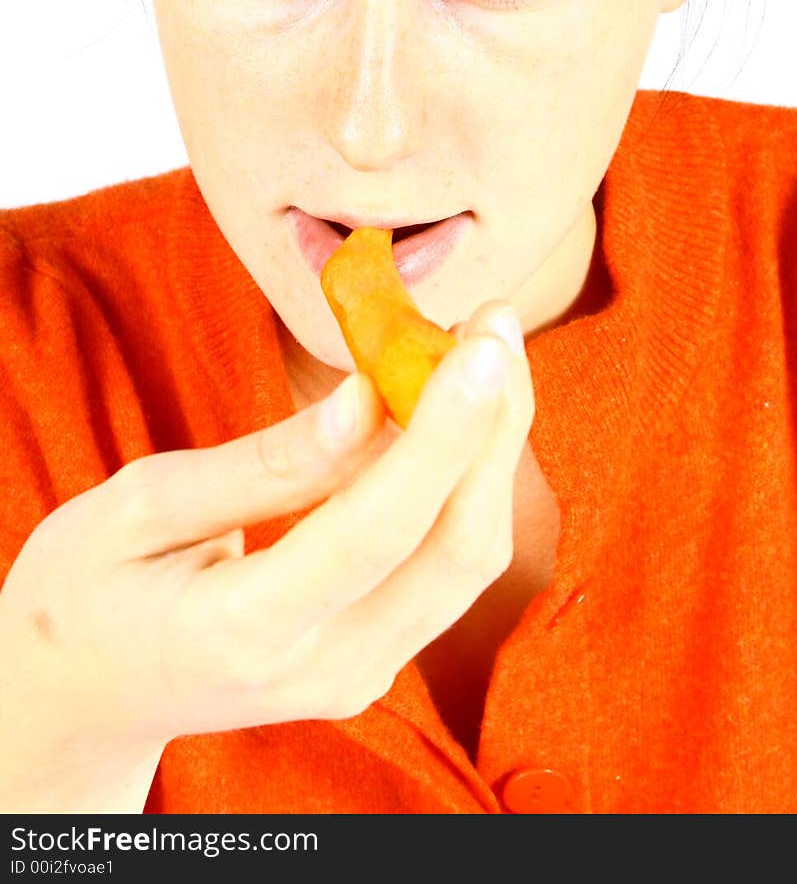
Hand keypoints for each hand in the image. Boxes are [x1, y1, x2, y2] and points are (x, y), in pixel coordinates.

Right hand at [0, 299, 531, 809]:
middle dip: (493, 427)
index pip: (376, 530)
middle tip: (494, 320)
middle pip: (452, 551)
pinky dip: (462, 481)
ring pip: (467, 560)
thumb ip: (260, 464)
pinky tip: (450, 409)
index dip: (442, 434)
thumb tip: (367, 399)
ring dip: (490, 448)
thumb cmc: (86, 590)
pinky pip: (444, 566)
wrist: (80, 697)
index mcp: (242, 631)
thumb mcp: (135, 510)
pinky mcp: (373, 662)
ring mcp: (356, 679)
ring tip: (481, 346)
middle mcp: (320, 670)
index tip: (482, 344)